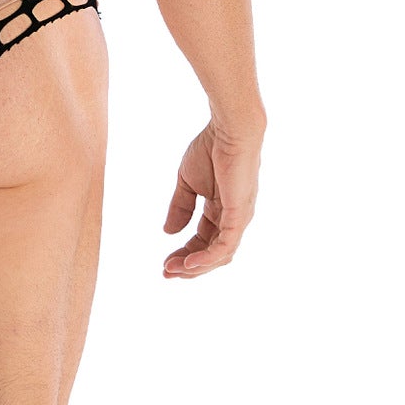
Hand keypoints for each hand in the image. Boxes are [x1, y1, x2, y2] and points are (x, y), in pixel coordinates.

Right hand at [162, 120, 261, 278]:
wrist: (228, 130)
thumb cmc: (210, 149)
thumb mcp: (187, 183)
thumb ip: (180, 208)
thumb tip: (168, 232)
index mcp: (221, 211)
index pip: (202, 241)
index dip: (183, 254)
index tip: (164, 264)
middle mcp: (233, 219)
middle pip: (211, 253)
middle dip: (188, 266)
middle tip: (166, 273)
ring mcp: (238, 218)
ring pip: (220, 255)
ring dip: (196, 267)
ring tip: (173, 270)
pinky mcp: (240, 215)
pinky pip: (225, 245)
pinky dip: (207, 257)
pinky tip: (189, 263)